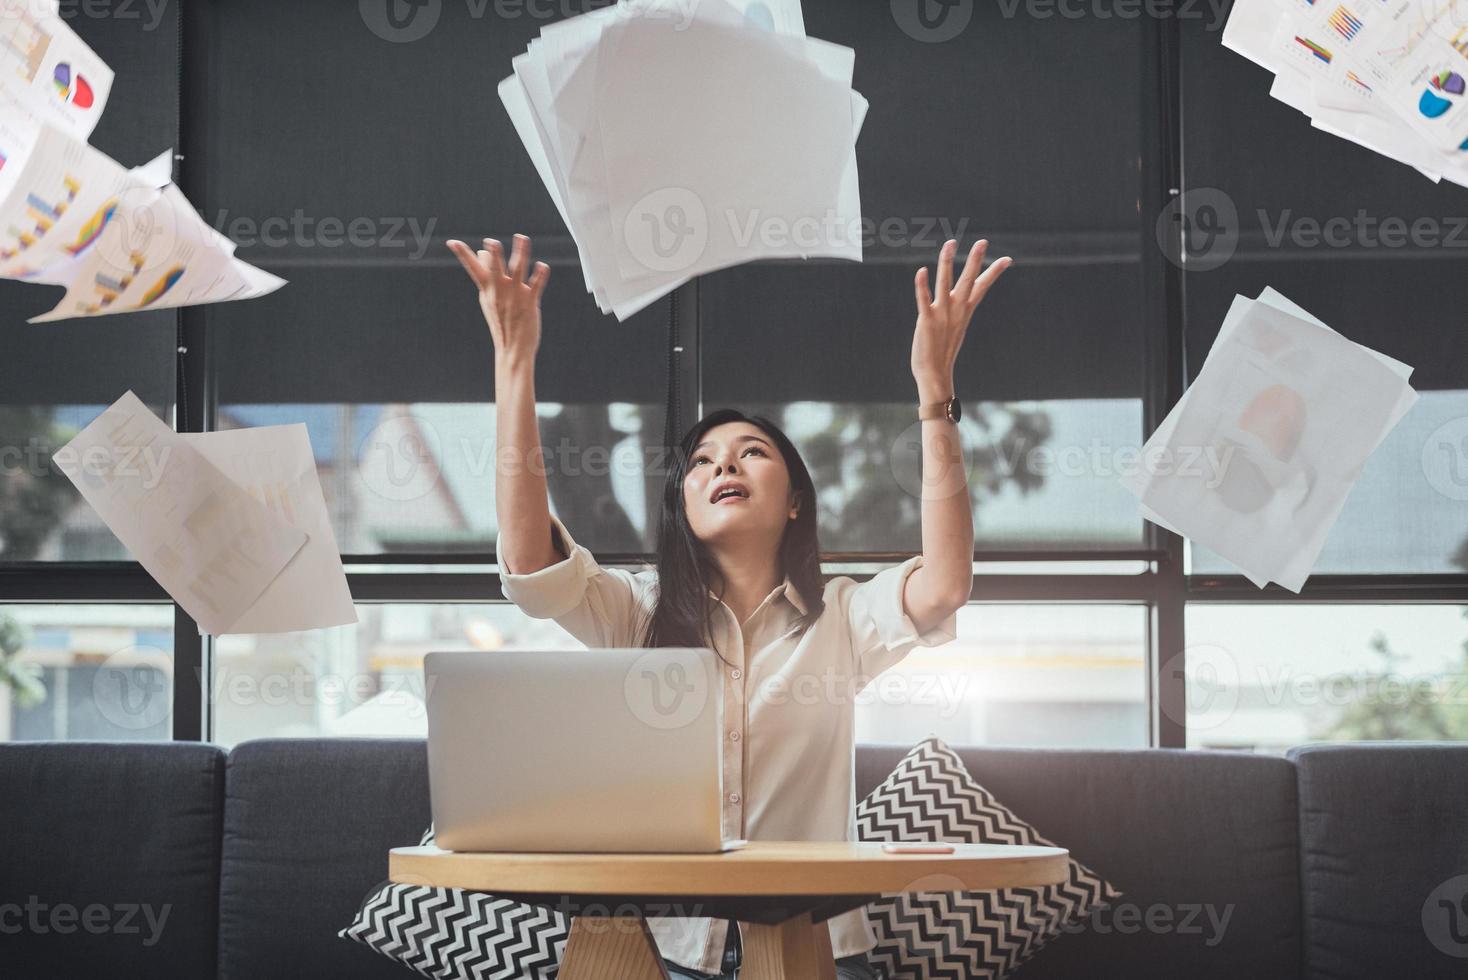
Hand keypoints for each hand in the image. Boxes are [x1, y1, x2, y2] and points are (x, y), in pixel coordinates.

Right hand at [447, 233, 549, 367]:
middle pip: (494, 268)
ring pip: (517, 270)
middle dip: (493, 256)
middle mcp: (499, 291)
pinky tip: (542, 266)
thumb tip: (482, 252)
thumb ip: (487, 274)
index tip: (452, 242)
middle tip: (491, 242)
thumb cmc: (502, 321)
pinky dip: (540, 275)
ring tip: (522, 238)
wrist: (512, 349)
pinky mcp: (530, 303)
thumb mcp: (489, 298)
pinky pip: (536, 286)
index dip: (463, 254)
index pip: (472, 268)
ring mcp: (515, 296)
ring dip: (520, 254)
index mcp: (487, 290)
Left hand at [911, 238, 1010, 396]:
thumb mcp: (955, 327)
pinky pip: (924, 300)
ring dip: (947, 262)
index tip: (1008, 259)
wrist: (934, 373)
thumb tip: (963, 303)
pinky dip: (922, 286)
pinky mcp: (927, 320)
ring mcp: (942, 314)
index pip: (982, 287)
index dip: (994, 272)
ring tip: (950, 243)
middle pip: (969, 280)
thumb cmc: (943, 351)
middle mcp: (956, 309)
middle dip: (975, 260)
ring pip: (946, 283)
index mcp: (965, 310)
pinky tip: (921, 271)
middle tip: (983, 241)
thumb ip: (957, 312)